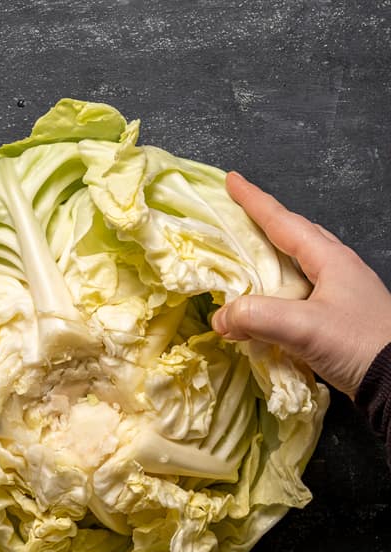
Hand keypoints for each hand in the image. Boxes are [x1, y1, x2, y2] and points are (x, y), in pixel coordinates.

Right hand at [212, 171, 390, 397]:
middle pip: (296, 235)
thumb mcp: (303, 328)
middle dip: (267, 222)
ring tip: (248, 257)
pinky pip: (301, 290)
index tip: (232, 181)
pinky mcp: (340, 317)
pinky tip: (265, 303)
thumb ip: (256, 316)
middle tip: (240, 214)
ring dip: (272, 256)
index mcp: (330, 260)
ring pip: (300, 262)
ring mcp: (342, 293)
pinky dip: (277, 289)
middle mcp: (338, 269)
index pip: (284, 222)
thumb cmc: (358, 344)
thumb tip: (220, 317)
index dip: (255, 201)